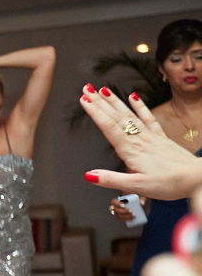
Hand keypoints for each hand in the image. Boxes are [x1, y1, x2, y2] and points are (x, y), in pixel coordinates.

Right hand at [80, 85, 200, 199]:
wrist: (197, 179)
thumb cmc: (170, 183)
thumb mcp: (137, 186)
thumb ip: (111, 179)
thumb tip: (90, 175)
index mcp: (131, 150)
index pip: (109, 127)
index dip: (95, 113)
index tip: (84, 101)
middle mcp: (140, 139)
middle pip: (116, 117)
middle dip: (99, 102)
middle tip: (87, 89)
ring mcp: (150, 136)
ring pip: (129, 114)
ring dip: (114, 101)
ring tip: (102, 89)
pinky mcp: (160, 137)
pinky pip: (148, 118)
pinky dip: (140, 106)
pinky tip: (133, 97)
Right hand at [111, 196, 143, 221]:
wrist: (136, 204)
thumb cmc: (136, 199)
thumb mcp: (138, 198)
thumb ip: (141, 199)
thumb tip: (142, 203)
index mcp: (118, 200)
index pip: (114, 202)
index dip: (117, 204)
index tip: (124, 206)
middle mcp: (116, 207)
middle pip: (116, 210)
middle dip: (123, 211)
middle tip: (131, 211)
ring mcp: (118, 212)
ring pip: (119, 215)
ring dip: (125, 216)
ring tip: (134, 215)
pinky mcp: (121, 216)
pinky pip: (121, 219)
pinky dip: (126, 219)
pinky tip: (131, 219)